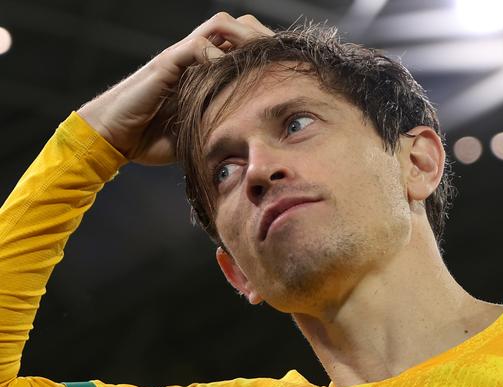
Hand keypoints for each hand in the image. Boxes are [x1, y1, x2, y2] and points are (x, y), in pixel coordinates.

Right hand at [76, 12, 272, 164]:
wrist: (114, 138)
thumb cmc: (154, 139)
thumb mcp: (200, 133)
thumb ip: (223, 128)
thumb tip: (255, 143)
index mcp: (207, 72)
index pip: (243, 46)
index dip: (266, 53)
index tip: (288, 71)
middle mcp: (196, 57)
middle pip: (238, 26)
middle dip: (262, 39)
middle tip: (280, 62)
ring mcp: (181, 58)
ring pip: (220, 25)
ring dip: (244, 38)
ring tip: (260, 62)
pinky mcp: (166, 64)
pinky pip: (196, 46)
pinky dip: (215, 57)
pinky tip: (226, 76)